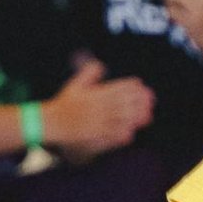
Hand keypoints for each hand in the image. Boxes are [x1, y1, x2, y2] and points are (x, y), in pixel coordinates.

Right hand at [37, 57, 151, 155]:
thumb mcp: (75, 85)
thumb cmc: (64, 104)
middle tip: (151, 100)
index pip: (116, 88)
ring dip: (135, 118)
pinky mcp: (94, 137)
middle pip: (122, 104)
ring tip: (148, 116)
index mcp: (94, 95)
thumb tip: (100, 64)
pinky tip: (131, 133)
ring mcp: (96, 123)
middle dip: (138, 102)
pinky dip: (122, 135)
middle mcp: (97, 108)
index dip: (131, 87)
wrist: (51, 123)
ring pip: (120, 120)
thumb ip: (88, 74)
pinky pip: (111, 137)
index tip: (141, 86)